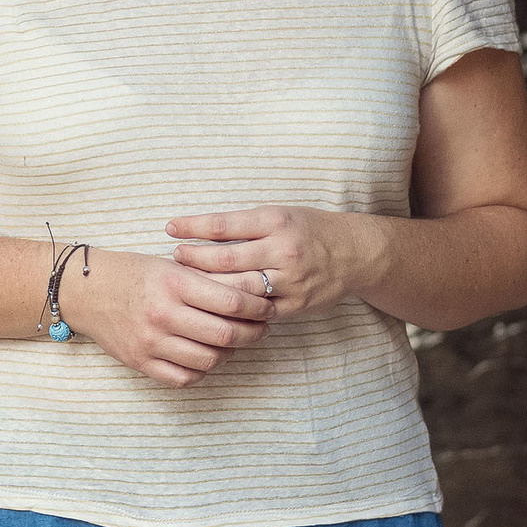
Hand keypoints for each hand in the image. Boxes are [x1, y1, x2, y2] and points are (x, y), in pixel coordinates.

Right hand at [57, 250, 274, 387]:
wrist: (86, 291)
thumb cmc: (134, 274)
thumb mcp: (171, 265)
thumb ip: (206, 281)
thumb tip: (252, 295)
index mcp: (174, 283)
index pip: (231, 301)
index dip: (258, 308)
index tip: (268, 309)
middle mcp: (163, 314)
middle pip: (225, 335)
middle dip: (253, 334)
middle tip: (262, 329)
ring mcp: (151, 342)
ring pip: (209, 360)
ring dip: (230, 354)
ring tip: (233, 343)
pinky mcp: (141, 363)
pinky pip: (184, 378)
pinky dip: (202, 372)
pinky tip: (206, 357)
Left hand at [167, 206, 362, 319]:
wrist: (355, 253)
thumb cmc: (309, 229)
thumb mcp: (279, 214)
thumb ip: (244, 225)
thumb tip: (198, 230)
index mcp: (276, 221)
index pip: (224, 225)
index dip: (193, 227)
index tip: (170, 228)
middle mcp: (283, 250)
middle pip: (227, 260)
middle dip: (195, 261)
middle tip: (174, 260)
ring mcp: (290, 281)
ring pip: (239, 290)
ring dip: (209, 289)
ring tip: (186, 287)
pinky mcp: (295, 305)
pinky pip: (258, 312)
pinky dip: (234, 312)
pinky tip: (214, 309)